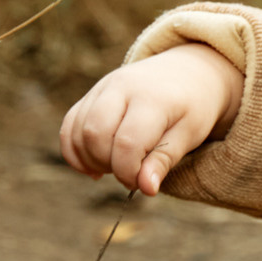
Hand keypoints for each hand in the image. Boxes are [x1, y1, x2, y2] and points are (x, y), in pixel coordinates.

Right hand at [58, 42, 243, 194]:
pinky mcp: (91, 94)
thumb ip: (164, 160)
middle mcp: (121, 87)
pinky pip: (69, 125)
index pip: (127, 142)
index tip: (141, 183)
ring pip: (77, 131)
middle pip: (95, 135)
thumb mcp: (189, 134)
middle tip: (130, 174)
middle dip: (108, 165)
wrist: (185, 72)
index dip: (128, 172)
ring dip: (90, 159)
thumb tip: (145, 188)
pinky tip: (94, 165)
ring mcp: (102, 87)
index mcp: (152, 98)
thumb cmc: (192, 107)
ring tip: (115, 166)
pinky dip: (75, 151)